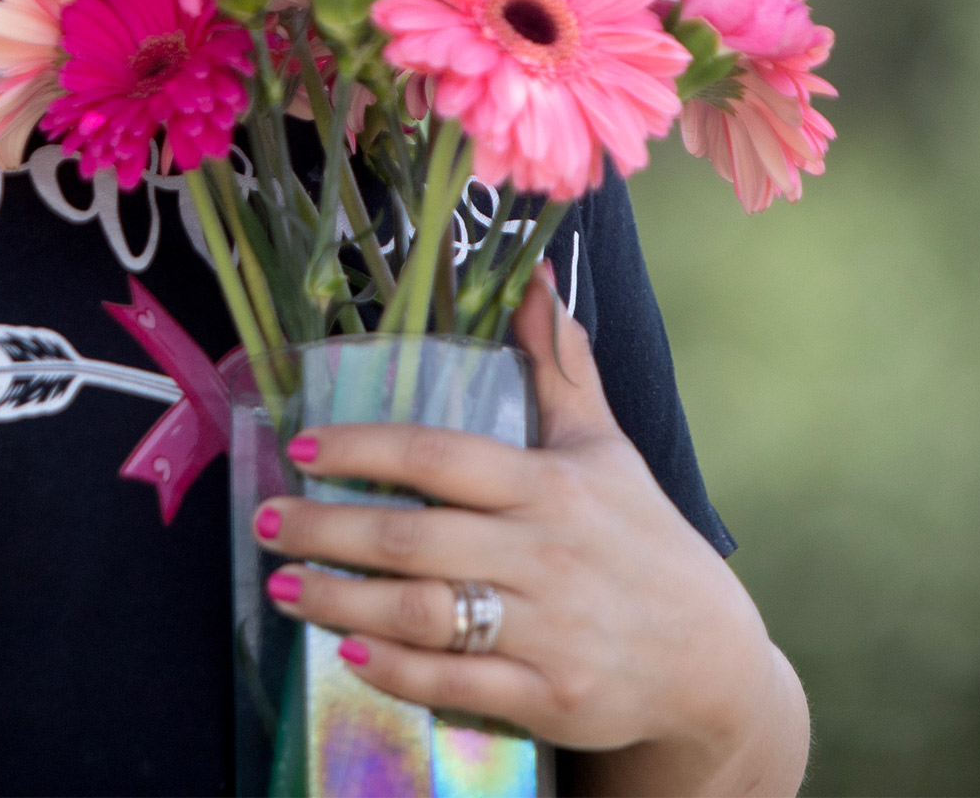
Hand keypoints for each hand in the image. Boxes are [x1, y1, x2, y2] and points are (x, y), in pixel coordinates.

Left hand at [252, 266, 808, 794]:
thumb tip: (536, 280)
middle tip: (266, 520)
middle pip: (412, 538)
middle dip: (325, 529)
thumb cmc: (647, 541)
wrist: (712, 658)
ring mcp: (549, 630)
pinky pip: (455, 683)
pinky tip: (349, 653)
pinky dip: (396, 671)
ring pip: (422, 613)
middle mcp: (547, 554)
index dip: (364, 449)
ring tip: (284, 587)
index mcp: (553, 486)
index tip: (301, 448)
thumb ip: (561, 367)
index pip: (441, 457)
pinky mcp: (551, 697)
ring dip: (340, 602)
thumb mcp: (608, 448)